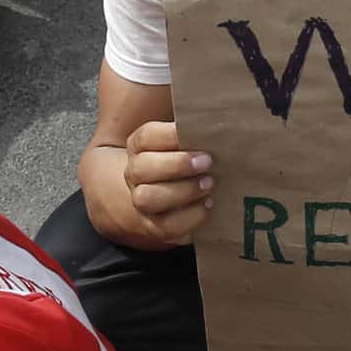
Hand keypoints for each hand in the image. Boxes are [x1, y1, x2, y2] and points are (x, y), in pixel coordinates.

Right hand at [119, 120, 214, 245]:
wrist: (167, 199)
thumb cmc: (184, 163)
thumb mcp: (184, 144)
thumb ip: (194, 135)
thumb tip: (215, 124)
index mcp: (139, 147)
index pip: (146, 137)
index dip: (169, 135)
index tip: (195, 133)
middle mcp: (135, 174)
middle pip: (142, 168)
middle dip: (177, 165)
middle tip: (207, 162)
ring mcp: (141, 202)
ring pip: (148, 198)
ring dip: (182, 191)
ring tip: (209, 183)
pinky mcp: (155, 226)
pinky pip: (167, 226)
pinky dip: (191, 216)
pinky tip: (208, 204)